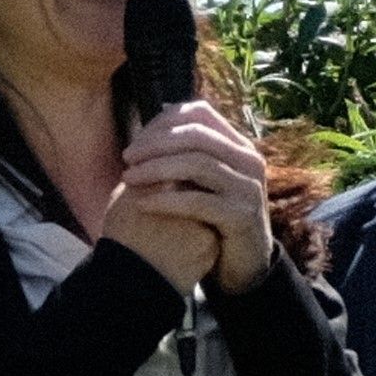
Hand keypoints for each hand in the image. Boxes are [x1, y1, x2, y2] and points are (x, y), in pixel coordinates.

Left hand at [100, 104, 266, 297]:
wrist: (245, 263)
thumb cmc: (214, 218)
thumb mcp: (204, 180)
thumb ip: (186, 154)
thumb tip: (154, 123)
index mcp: (238, 145)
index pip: (201, 113)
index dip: (164, 122)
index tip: (136, 140)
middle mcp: (248, 160)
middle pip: (196, 135)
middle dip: (155, 143)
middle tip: (126, 157)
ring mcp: (248, 188)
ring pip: (197, 164)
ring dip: (156, 168)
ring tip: (128, 179)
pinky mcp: (241, 216)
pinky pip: (198, 201)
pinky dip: (165, 200)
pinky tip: (141, 204)